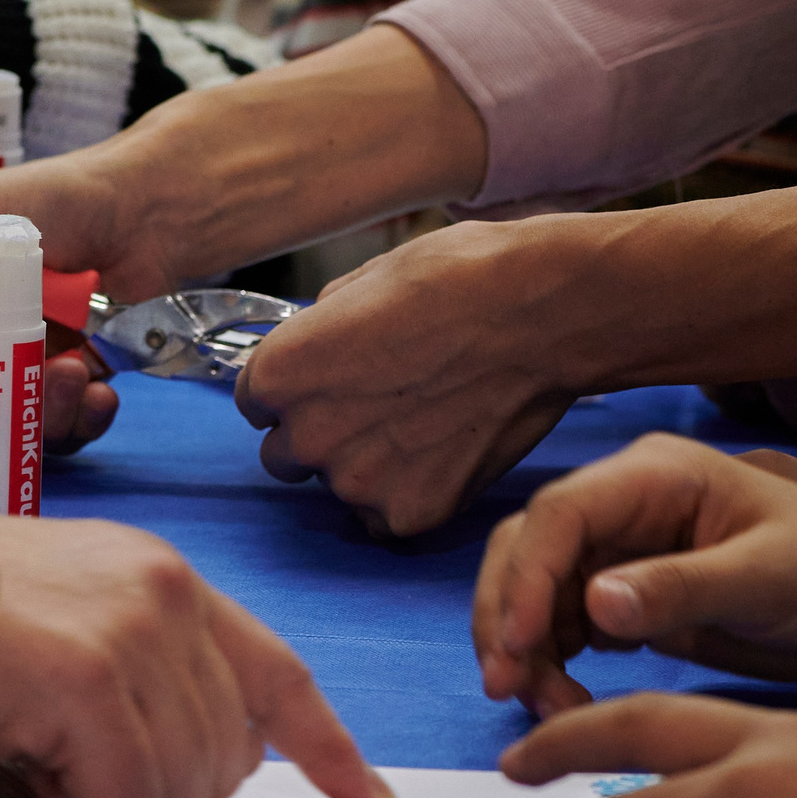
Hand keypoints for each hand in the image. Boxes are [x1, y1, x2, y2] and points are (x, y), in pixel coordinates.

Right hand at [0, 510, 394, 797]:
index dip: (324, 742)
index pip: (276, 670)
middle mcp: (166, 591)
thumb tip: (208, 766)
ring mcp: (134, 630)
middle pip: (230, 757)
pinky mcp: (93, 676)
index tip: (362, 794)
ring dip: (105, 795)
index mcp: (162, 577)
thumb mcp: (61, 628)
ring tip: (32, 738)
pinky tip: (19, 748)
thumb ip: (142, 676)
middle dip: (157, 785)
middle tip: (64, 753)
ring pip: (181, 787)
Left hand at [235, 218, 582, 536]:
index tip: (331, 381)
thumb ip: (319, 331)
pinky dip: (411, 492)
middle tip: (381, 405)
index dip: (296, 391)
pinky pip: (388, 515)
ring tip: (426, 422)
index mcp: (280, 373)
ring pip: (341, 487)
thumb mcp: (363, 281)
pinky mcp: (410, 514)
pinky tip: (446, 451)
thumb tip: (314, 349)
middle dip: (321, 434)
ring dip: (368, 466)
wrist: (542, 316)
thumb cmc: (457, 281)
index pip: (254, 403)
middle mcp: (307, 435)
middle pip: (286, 454)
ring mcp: (358, 483)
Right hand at [473, 434, 796, 715]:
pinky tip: (567, 703)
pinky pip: (561, 625)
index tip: (518, 647)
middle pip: (528, 548)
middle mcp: (625, 503)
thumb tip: (594, 603)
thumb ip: (680, 588)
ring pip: (536, 592)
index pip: (559, 514)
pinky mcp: (625, 594)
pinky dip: (551, 664)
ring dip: (526, 649)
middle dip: (508, 617)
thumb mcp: (764, 578)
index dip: (525, 578)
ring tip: (549, 709)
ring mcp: (621, 549)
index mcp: (655, 474)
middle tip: (508, 690)